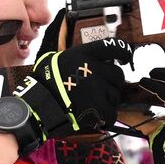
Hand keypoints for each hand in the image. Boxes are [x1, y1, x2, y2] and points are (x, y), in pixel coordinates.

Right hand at [19, 36, 135, 140]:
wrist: (38, 104)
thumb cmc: (45, 82)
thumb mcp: (58, 59)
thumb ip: (79, 58)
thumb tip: (93, 60)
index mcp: (84, 54)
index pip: (112, 47)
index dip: (124, 51)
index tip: (126, 58)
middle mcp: (93, 68)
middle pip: (118, 74)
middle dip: (114, 83)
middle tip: (104, 89)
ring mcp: (97, 88)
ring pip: (116, 95)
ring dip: (109, 100)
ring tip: (95, 104)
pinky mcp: (97, 107)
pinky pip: (112, 112)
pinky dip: (107, 116)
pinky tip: (99, 116)